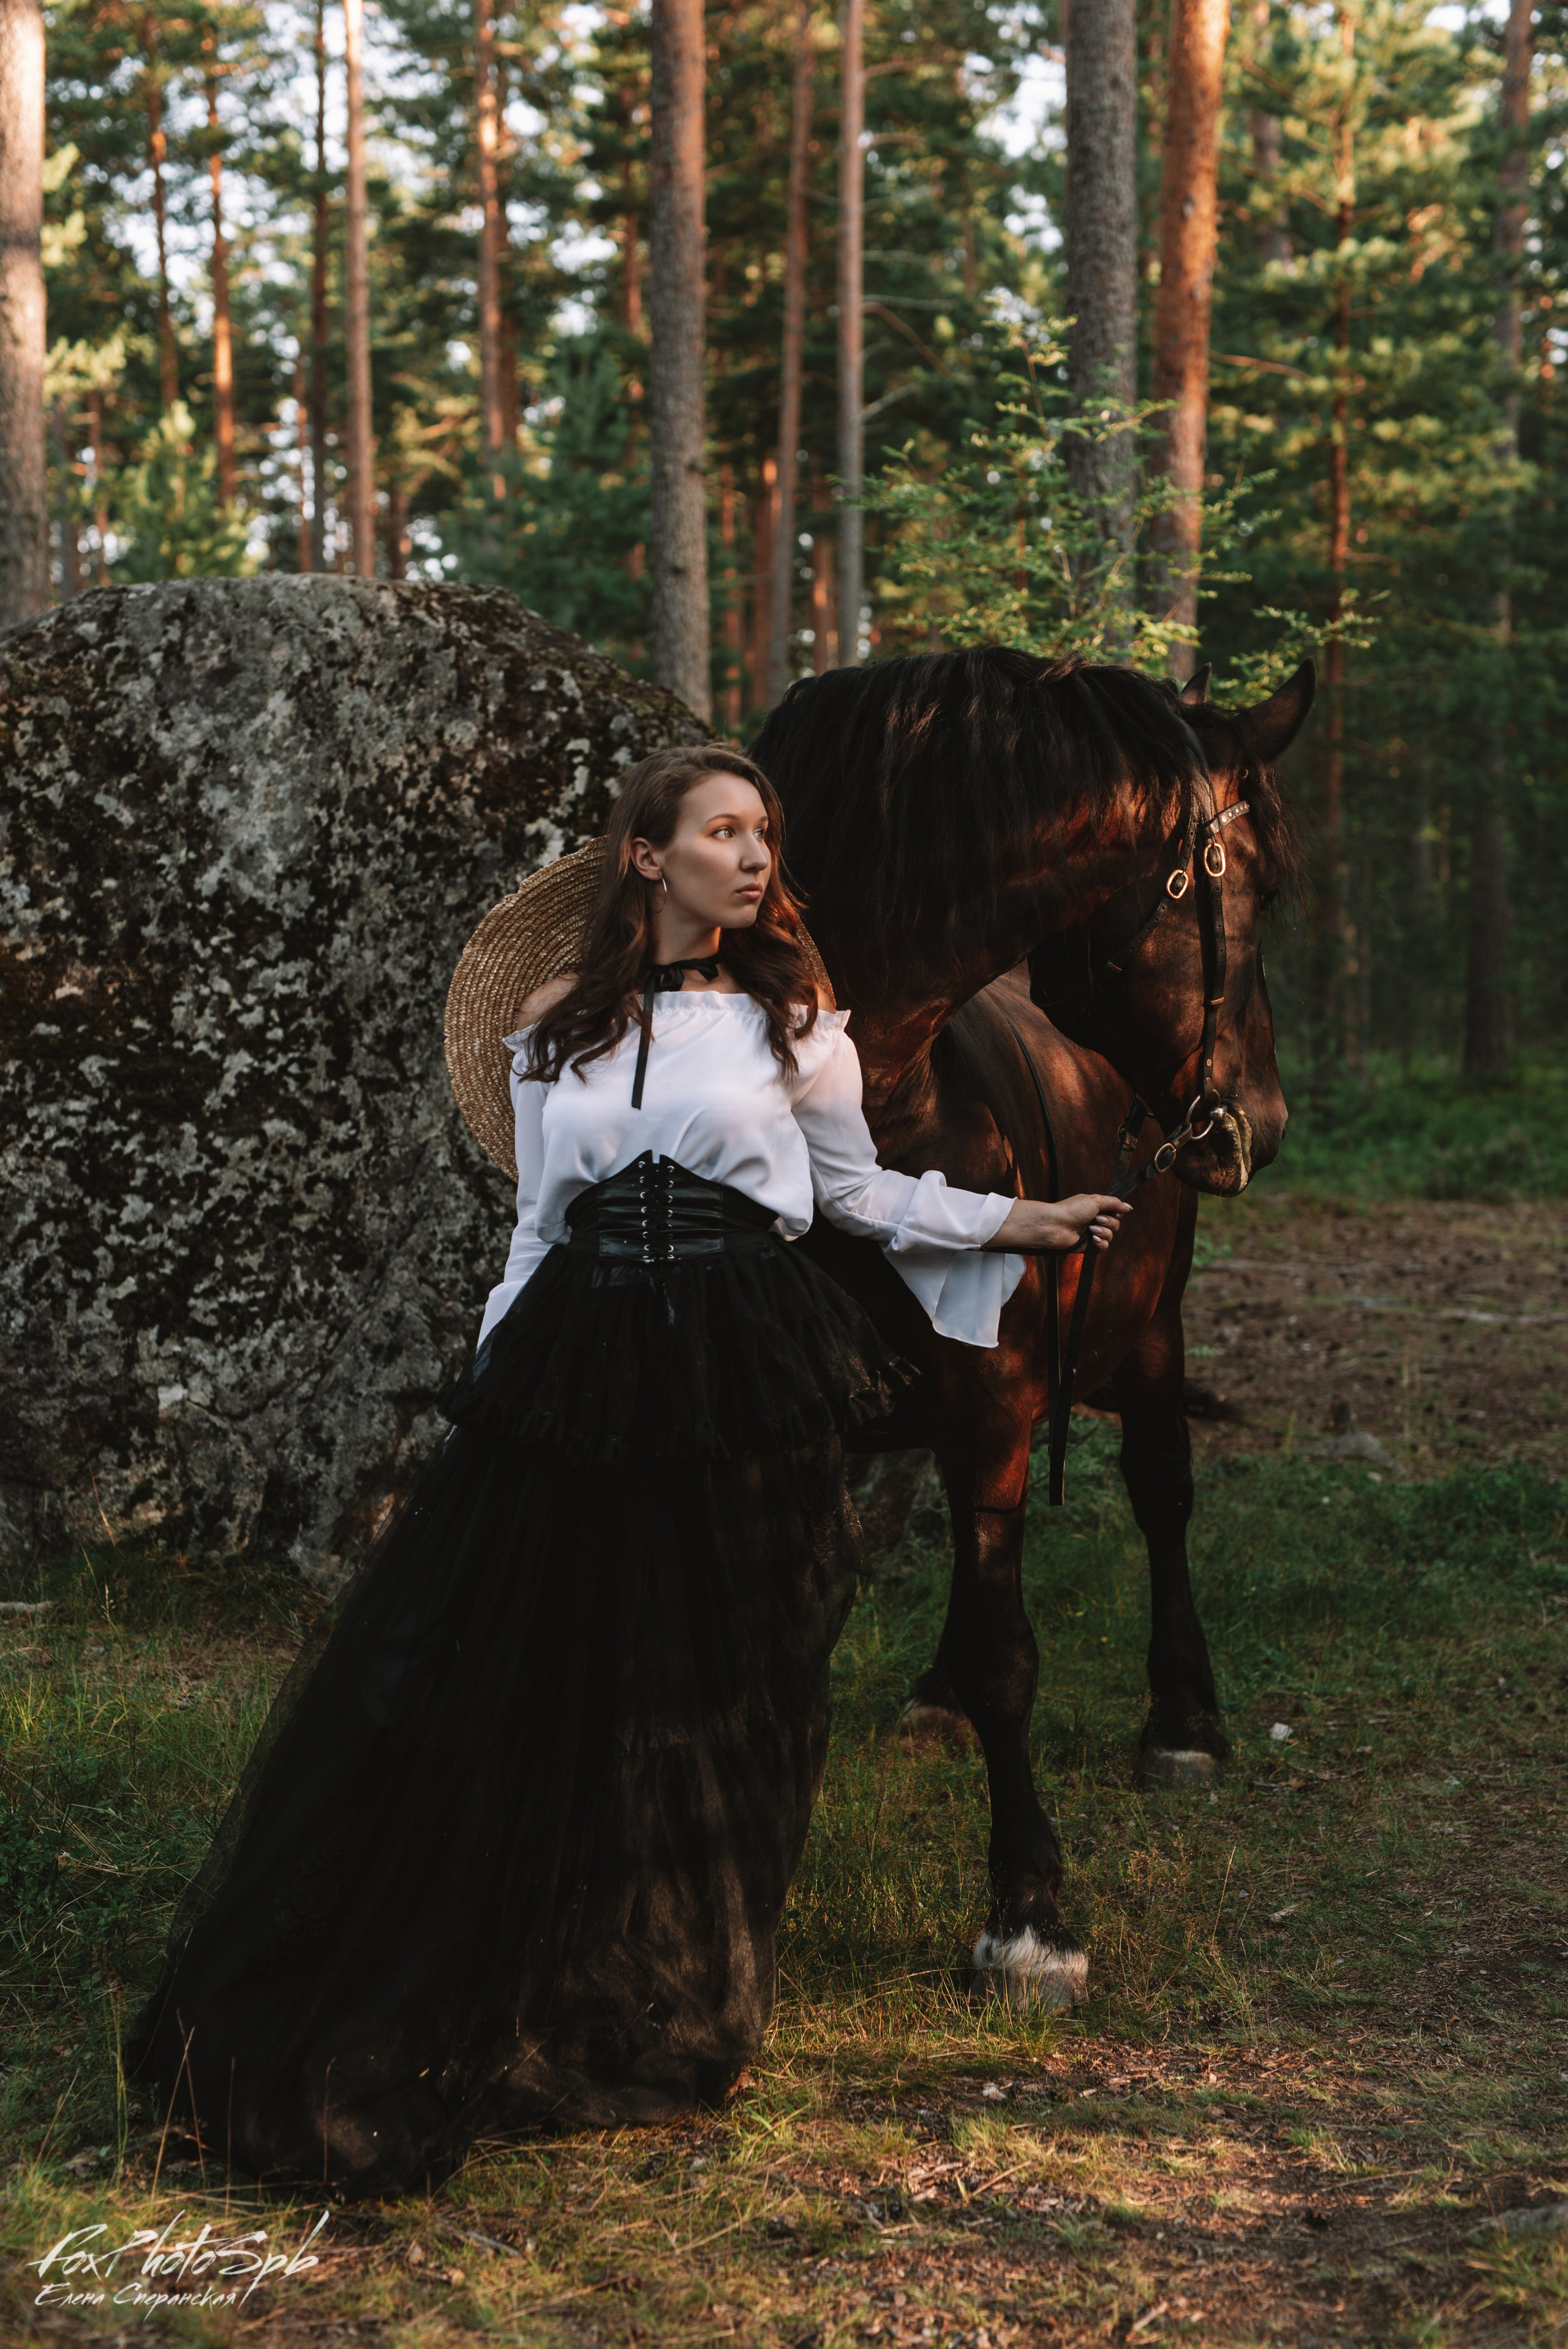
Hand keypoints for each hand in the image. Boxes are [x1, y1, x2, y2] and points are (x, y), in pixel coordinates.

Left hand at [985, 1192, 1132, 1253]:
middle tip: (1096, 1219)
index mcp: (1095, 1208)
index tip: (1114, 1211)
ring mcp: (1091, 1233)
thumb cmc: (1071, 1210)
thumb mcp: (1095, 1200)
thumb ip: (1114, 1203)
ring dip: (1104, 1232)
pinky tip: (1093, 1239)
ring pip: (1110, 1236)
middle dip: (1109, 1222)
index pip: (1115, 1212)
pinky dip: (1101, 1243)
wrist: (1055, 1225)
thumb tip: (1129, 1207)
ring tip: (1092, 1229)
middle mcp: (1094, 1220)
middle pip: (1115, 1224)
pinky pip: (1103, 1247)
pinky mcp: (1088, 1246)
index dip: (1117, 1213)